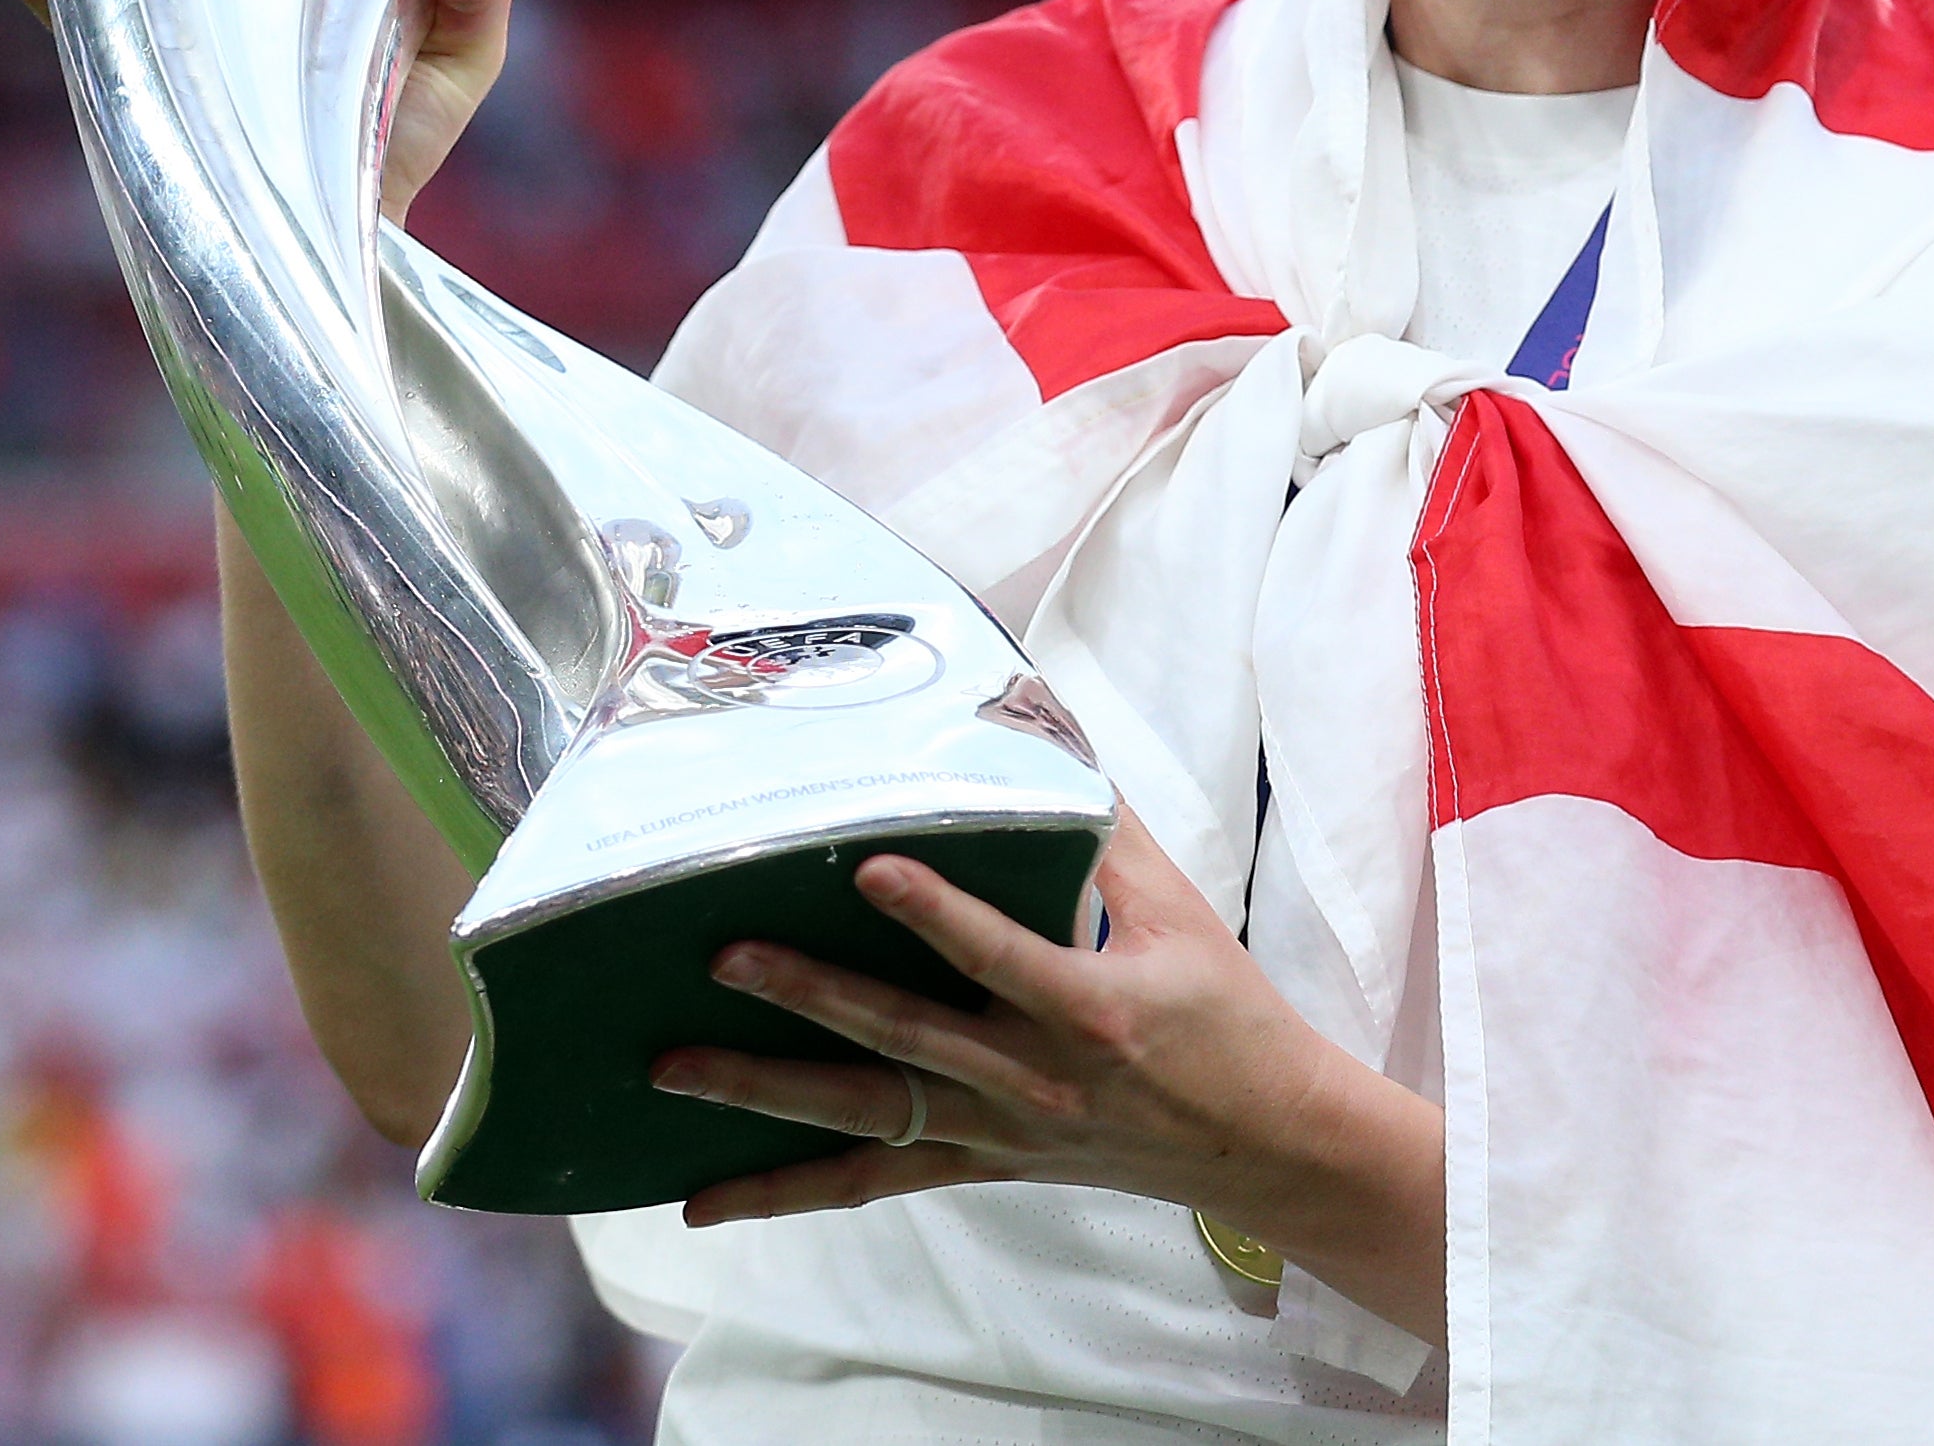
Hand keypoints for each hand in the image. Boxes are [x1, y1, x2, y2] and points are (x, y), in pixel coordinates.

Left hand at [652, 809, 1445, 1335]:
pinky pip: (870, 1182)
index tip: (870, 865)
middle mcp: (1032, 1079)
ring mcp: (997, 1132)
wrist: (1260, 1141)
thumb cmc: (1224, 1011)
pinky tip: (702, 1199)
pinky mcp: (978, 1165)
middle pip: (903, 1039)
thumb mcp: (1181, 909)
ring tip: (673, 1068)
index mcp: (1090, 1008)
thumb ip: (1105, 831)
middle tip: (724, 957)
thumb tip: (1040, 734)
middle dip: (810, 998)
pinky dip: (785, 1192)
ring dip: (765, 1094)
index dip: (936, 912)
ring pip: (866, 1116)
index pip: (1000, 954)